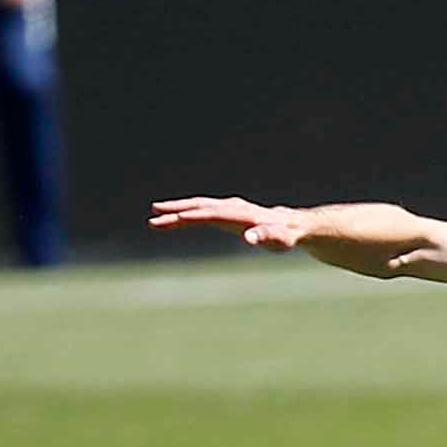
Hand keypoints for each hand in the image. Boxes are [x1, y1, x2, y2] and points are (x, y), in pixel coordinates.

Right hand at [147, 196, 317, 250]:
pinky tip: (172, 219)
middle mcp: (231, 207)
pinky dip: (186, 214)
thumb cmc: (286, 235)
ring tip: (155, 215)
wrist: (291, 225)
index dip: (196, 215)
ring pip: (198, 206)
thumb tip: (250, 238)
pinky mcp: (225, 213)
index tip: (177, 218)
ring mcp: (227, 208)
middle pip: (200, 207)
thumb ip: (266, 236)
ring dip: (177, 210)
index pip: (214, 214)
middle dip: (178, 210)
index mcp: (241, 214)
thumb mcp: (280, 239)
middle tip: (155, 215)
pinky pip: (201, 212)